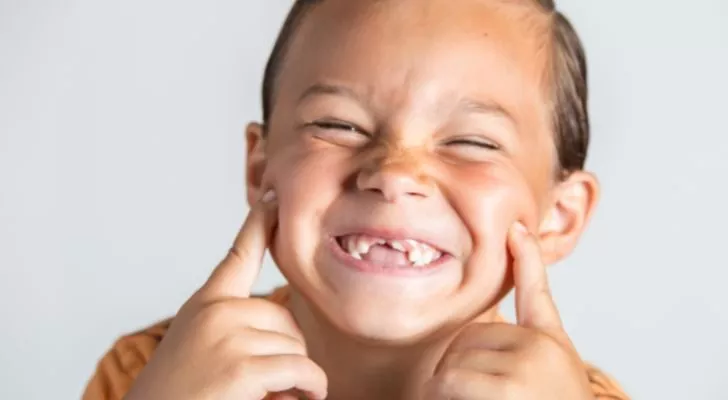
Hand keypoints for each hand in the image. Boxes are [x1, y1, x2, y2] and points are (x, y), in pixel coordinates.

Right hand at [124, 190, 327, 399]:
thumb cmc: (175, 397)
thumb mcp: (200, 350)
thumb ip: (235, 329)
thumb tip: (288, 336)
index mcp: (204, 305)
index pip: (237, 256)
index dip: (259, 226)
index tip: (272, 199)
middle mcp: (215, 311)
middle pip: (284, 318)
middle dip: (289, 352)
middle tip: (274, 383)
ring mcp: (227, 335)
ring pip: (296, 348)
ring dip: (297, 378)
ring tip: (270, 397)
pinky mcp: (241, 366)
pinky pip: (302, 370)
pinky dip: (311, 389)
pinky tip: (302, 398)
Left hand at [424, 223, 593, 399]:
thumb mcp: (545, 379)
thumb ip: (514, 354)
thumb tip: (475, 338)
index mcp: (552, 347)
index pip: (537, 292)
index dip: (527, 258)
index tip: (517, 229)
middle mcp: (543, 349)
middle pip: (466, 339)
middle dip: (455, 372)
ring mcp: (528, 365)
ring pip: (451, 364)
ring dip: (445, 393)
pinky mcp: (509, 386)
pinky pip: (449, 382)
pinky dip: (441, 398)